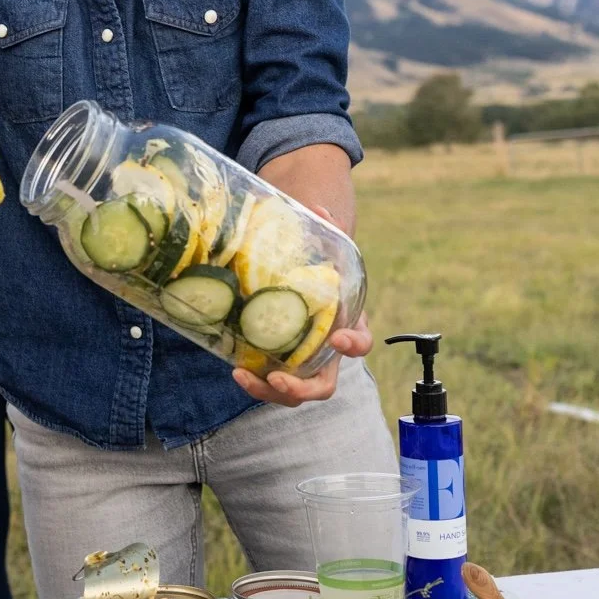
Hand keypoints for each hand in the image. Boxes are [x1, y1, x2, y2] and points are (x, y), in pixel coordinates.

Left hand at [231, 200, 371, 407]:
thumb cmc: (322, 269)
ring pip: (295, 392)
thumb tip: (317, 205)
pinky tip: (236, 370)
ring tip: (244, 376)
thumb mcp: (328, 249)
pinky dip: (256, 382)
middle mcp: (327, 353)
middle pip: (324, 385)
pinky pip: (272, 383)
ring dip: (270, 391)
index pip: (362, 342)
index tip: (338, 339)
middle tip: (278, 377)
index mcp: (347, 325)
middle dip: (302, 387)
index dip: (354, 345)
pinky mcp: (280, 366)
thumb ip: (327, 230)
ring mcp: (303, 364)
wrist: (309, 282)